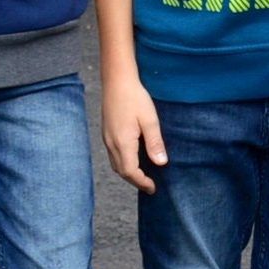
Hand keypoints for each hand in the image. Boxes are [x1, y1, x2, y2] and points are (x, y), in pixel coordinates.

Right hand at [100, 74, 166, 193]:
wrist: (116, 81)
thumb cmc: (135, 98)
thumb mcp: (150, 120)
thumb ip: (155, 143)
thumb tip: (161, 163)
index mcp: (122, 142)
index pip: (130, 172)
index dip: (142, 182)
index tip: (153, 188)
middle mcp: (111, 143)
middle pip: (121, 171)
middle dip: (135, 181)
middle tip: (150, 185)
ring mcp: (106, 138)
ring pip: (116, 164)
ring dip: (128, 173)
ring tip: (143, 176)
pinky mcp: (106, 132)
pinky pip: (113, 155)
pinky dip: (123, 163)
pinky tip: (133, 159)